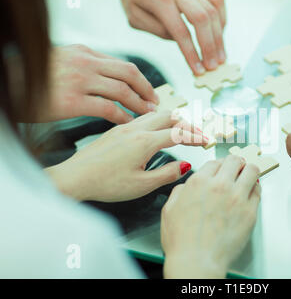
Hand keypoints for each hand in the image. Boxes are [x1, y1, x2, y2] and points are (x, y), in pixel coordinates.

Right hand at [37, 45, 158, 123]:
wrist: (8, 81)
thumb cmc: (33, 76)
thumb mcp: (62, 60)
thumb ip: (84, 64)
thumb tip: (103, 75)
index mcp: (84, 52)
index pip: (122, 64)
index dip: (139, 79)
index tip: (148, 90)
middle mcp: (86, 63)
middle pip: (129, 73)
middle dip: (146, 89)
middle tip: (155, 102)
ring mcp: (80, 80)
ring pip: (122, 90)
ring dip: (139, 103)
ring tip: (147, 114)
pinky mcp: (73, 100)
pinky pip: (108, 108)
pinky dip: (123, 116)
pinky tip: (129, 124)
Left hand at [46, 110, 207, 201]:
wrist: (75, 177)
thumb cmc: (105, 183)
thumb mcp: (141, 185)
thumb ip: (166, 174)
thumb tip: (184, 165)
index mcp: (145, 142)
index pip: (178, 133)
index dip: (195, 136)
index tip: (206, 141)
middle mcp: (136, 129)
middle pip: (170, 116)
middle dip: (187, 124)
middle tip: (197, 134)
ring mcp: (125, 127)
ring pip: (156, 114)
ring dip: (172, 120)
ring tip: (182, 130)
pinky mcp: (117, 129)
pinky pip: (143, 117)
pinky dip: (158, 120)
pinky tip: (157, 131)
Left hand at [105, 0, 225, 74]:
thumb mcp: (136, 18)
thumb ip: (158, 30)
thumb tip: (181, 41)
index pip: (181, 31)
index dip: (191, 53)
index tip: (198, 70)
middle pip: (202, 19)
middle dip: (210, 47)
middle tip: (212, 66)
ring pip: (213, 12)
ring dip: (219, 38)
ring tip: (220, 58)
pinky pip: (218, 2)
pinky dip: (222, 21)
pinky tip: (219, 37)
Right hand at [161, 156, 260, 278]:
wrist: (197, 261)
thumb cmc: (182, 241)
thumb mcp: (169, 210)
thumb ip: (179, 191)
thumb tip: (187, 186)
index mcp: (198, 182)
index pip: (215, 161)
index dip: (219, 164)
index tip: (222, 168)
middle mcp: (219, 185)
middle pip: (234, 161)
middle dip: (235, 163)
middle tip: (236, 167)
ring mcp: (237, 197)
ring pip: (251, 170)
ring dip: (249, 171)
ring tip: (248, 175)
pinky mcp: (250, 211)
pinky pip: (258, 190)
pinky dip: (255, 188)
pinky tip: (251, 191)